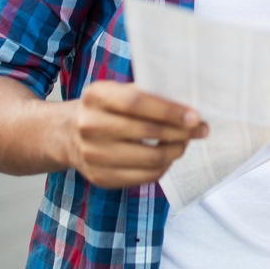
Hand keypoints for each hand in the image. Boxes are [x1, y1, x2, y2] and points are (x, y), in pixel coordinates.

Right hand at [61, 81, 207, 187]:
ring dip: (176, 150)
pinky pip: (143, 177)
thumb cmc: (107, 109)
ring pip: (150, 158)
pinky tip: (168, 156)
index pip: (137, 103)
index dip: (169, 110)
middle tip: (201, 129)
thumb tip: (190, 106)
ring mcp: (92, 155)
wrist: (68, 135)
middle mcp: (89, 125)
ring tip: (185, 142)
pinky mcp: (100, 177)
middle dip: (181, 132)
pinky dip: (163, 167)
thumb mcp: (118, 91)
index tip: (195, 116)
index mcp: (96, 96)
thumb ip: (149, 94)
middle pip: (147, 131)